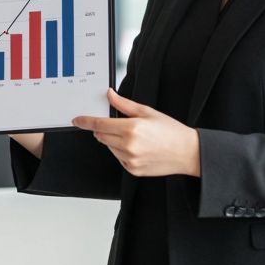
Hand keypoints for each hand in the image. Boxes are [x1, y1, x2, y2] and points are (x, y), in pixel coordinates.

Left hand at [72, 89, 200, 177]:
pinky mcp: (133, 170)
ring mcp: (130, 160)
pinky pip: (118, 158)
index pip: (99, 124)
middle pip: (101, 136)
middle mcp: (128, 146)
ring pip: (109, 147)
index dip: (86, 121)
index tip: (77, 120)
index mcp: (131, 129)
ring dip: (114, 141)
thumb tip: (109, 94)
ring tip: (136, 137)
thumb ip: (124, 104)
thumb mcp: (147, 112)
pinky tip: (139, 148)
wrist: (188, 152)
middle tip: (121, 125)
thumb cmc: (170, 130)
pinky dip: (122, 151)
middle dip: (104, 129)